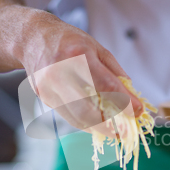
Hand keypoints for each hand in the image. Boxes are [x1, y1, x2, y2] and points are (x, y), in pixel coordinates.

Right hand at [18, 11, 143, 131]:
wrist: (33, 38)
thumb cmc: (69, 41)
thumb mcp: (97, 48)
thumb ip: (115, 72)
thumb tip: (131, 96)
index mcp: (78, 55)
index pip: (105, 85)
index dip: (124, 101)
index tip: (137, 112)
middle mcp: (61, 72)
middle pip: (88, 108)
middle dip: (110, 124)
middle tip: (126, 131)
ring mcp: (49, 87)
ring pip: (77, 117)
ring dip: (99, 128)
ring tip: (115, 132)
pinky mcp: (44, 97)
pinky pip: (68, 116)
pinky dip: (86, 123)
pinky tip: (98, 124)